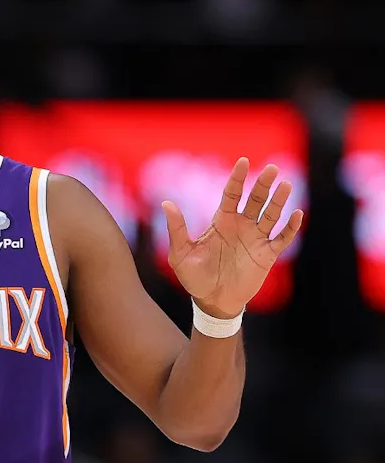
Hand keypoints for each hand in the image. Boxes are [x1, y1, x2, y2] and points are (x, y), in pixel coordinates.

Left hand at [161, 157, 303, 317]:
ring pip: (271, 215)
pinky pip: (282, 238)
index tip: (243, 161)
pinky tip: (296, 214)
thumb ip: (177, 228)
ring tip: (285, 185)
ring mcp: (255, 239)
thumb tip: (166, 203)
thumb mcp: (181, 253)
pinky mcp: (267, 255)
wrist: (212, 302)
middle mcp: (241, 226)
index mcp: (221, 221)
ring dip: (279, 201)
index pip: (231, 194)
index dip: (237, 178)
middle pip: (255, 200)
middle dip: (263, 184)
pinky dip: (290, 227)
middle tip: (272, 169)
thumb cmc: (194, 277)